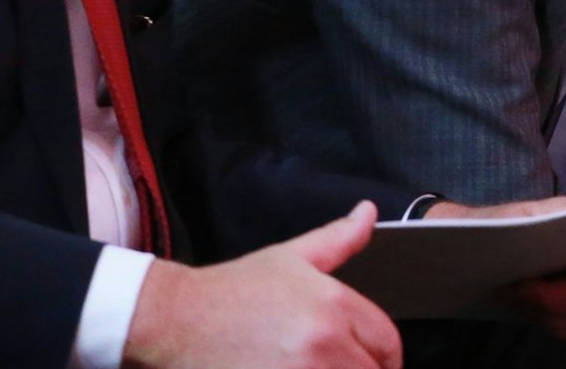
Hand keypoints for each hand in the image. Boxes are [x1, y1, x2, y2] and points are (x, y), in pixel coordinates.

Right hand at [124, 201, 400, 368]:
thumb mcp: (290, 258)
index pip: (389, 344)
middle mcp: (325, 342)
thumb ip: (339, 239)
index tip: (368, 362)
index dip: (384, 359)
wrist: (176, 318)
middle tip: (331, 363)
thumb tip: (368, 212)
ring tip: (308, 367)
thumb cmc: (231, 292)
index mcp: (334, 305)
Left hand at [421, 197, 565, 341]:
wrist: (472, 247)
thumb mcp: (509, 219)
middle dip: (560, 300)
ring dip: (550, 312)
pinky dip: (551, 322)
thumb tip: (562, 232)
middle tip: (523, 289)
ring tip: (520, 292)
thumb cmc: (491, 226)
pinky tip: (527, 305)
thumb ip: (538, 224)